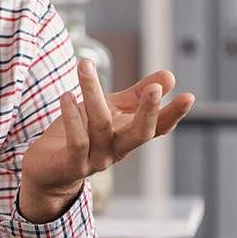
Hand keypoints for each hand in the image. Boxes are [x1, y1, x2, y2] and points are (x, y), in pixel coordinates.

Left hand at [18, 61, 194, 222]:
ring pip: (101, 126)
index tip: (189, 96)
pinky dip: (72, 117)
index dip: (174, 114)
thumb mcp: (111, 111)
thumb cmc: (82, 135)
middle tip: (156, 89)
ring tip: (85, 65)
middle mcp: (117, 150)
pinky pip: (77, 140)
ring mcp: (96, 159)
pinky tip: (67, 96)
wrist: (47, 171)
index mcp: (129, 136)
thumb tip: (170, 76)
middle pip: (140, 133)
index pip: (158, 127)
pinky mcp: (72, 164)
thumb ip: (136, 95)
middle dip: (149, 111)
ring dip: (93, 93)